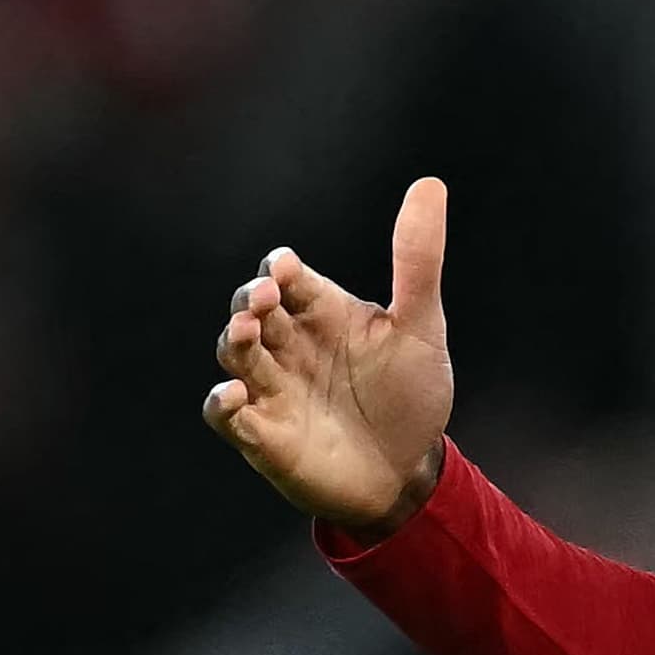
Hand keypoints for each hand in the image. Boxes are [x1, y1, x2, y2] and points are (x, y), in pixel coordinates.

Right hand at [204, 177, 455, 534]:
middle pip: (254, 311)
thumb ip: (418, 261)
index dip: (281, 270)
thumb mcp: (420, 326)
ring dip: (235, 341)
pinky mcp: (262, 434)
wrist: (410, 471)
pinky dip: (224, 403)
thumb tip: (430, 184)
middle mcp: (289, 345)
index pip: (291, 279)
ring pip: (236, 356)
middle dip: (252, 301)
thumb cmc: (410, 394)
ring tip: (245, 332)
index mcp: (322, 312)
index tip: (284, 266)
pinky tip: (234, 395)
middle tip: (264, 297)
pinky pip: (227, 414)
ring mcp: (272, 388)